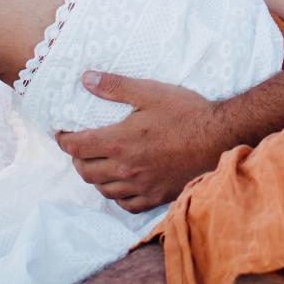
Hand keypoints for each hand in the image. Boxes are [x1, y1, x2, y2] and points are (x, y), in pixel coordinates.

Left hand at [57, 75, 231, 210]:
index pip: (76, 147)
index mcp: (120, 142)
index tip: (62, 133)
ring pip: (102, 190)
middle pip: (85, 171)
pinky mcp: (156, 197)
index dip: (63, 140)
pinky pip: (125, 204)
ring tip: (98, 163)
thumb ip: (115, 87)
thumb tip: (86, 79)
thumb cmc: (187, 113)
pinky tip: (120, 185)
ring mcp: (141, 186)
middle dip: (76, 158)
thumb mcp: (150, 92)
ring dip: (94, 177)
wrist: (220, 138)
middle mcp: (125, 169)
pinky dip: (116, 196)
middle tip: (80, 146)